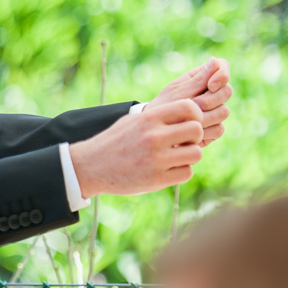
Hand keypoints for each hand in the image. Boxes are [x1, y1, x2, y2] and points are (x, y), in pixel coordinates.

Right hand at [70, 100, 204, 198]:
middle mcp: (153, 137)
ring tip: (175, 157)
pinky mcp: (156, 179)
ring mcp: (156, 159)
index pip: (189, 107)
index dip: (195, 115)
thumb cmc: (115, 142)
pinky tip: (168, 169)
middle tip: (183, 142)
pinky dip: (181, 171)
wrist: (90, 167)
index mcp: (148, 118)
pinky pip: (186, 173)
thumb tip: (190, 112)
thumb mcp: (133, 121)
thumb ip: (160, 116)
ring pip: (196, 154)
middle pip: (197, 130)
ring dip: (189, 156)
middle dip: (194, 137)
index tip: (187, 123)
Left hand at [147, 56, 232, 145]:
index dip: (222, 75)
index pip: (223, 67)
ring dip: (205, 117)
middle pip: (227, 91)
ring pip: (224, 111)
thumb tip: (214, 60)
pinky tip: (189, 132)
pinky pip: (218, 129)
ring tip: (186, 120)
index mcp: (202, 77)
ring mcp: (214, 110)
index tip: (210, 86)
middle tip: (192, 106)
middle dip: (210, 100)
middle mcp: (212, 93)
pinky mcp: (213, 128)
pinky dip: (204, 131)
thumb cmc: (163, 106)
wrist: (155, 130)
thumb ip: (198, 80)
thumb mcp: (178, 91)